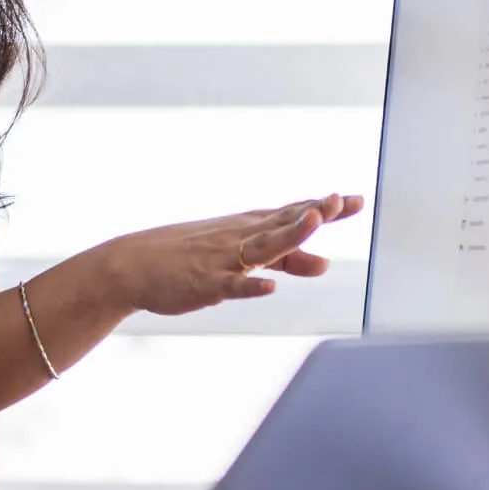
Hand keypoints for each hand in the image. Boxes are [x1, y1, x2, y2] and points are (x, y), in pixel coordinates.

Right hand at [92, 192, 363, 317]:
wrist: (132, 265)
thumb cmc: (192, 257)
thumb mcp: (244, 256)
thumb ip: (288, 260)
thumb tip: (326, 263)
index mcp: (250, 227)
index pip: (293, 213)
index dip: (326, 208)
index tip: (356, 200)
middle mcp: (240, 237)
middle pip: (282, 223)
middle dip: (313, 213)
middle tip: (341, 201)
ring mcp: (222, 259)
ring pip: (261, 247)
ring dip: (288, 235)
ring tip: (314, 221)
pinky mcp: (204, 284)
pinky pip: (230, 286)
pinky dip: (248, 286)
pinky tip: (268, 288)